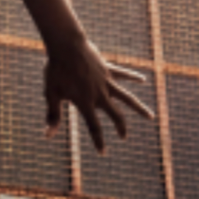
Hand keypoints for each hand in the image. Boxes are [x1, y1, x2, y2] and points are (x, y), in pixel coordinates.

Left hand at [43, 37, 155, 154]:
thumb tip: (48, 136)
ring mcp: (106, 81)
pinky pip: (124, 74)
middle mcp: (100, 94)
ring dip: (139, 108)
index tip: (103, 153)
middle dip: (121, 127)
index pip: (94, 127)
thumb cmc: (56, 70)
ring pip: (127, 98)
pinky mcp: (108, 69)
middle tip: (124, 137)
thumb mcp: (51, 94)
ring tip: (150, 117)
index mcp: (85, 102)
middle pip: (115, 115)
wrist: (66, 46)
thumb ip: (53, 115)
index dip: (98, 141)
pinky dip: (133, 77)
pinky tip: (142, 80)